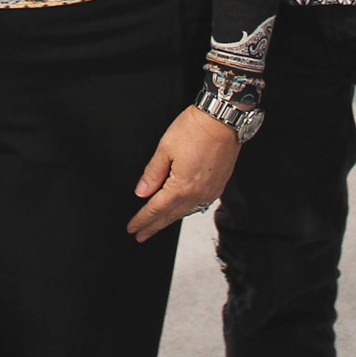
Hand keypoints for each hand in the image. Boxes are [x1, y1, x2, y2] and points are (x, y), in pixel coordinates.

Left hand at [127, 106, 241, 241]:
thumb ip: (152, 173)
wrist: (223, 120)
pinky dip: (185, 209)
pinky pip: (198, 204)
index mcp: (182, 187)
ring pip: (185, 212)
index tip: (132, 228)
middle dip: (154, 226)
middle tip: (141, 236)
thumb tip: (142, 192)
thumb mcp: (165, 149)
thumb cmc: (195, 129)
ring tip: (157, 225)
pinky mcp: (218, 186)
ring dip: (170, 219)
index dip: (142, 220)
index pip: (156, 209)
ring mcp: (210, 191)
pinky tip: (180, 209)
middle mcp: (198, 194)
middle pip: (171, 215)